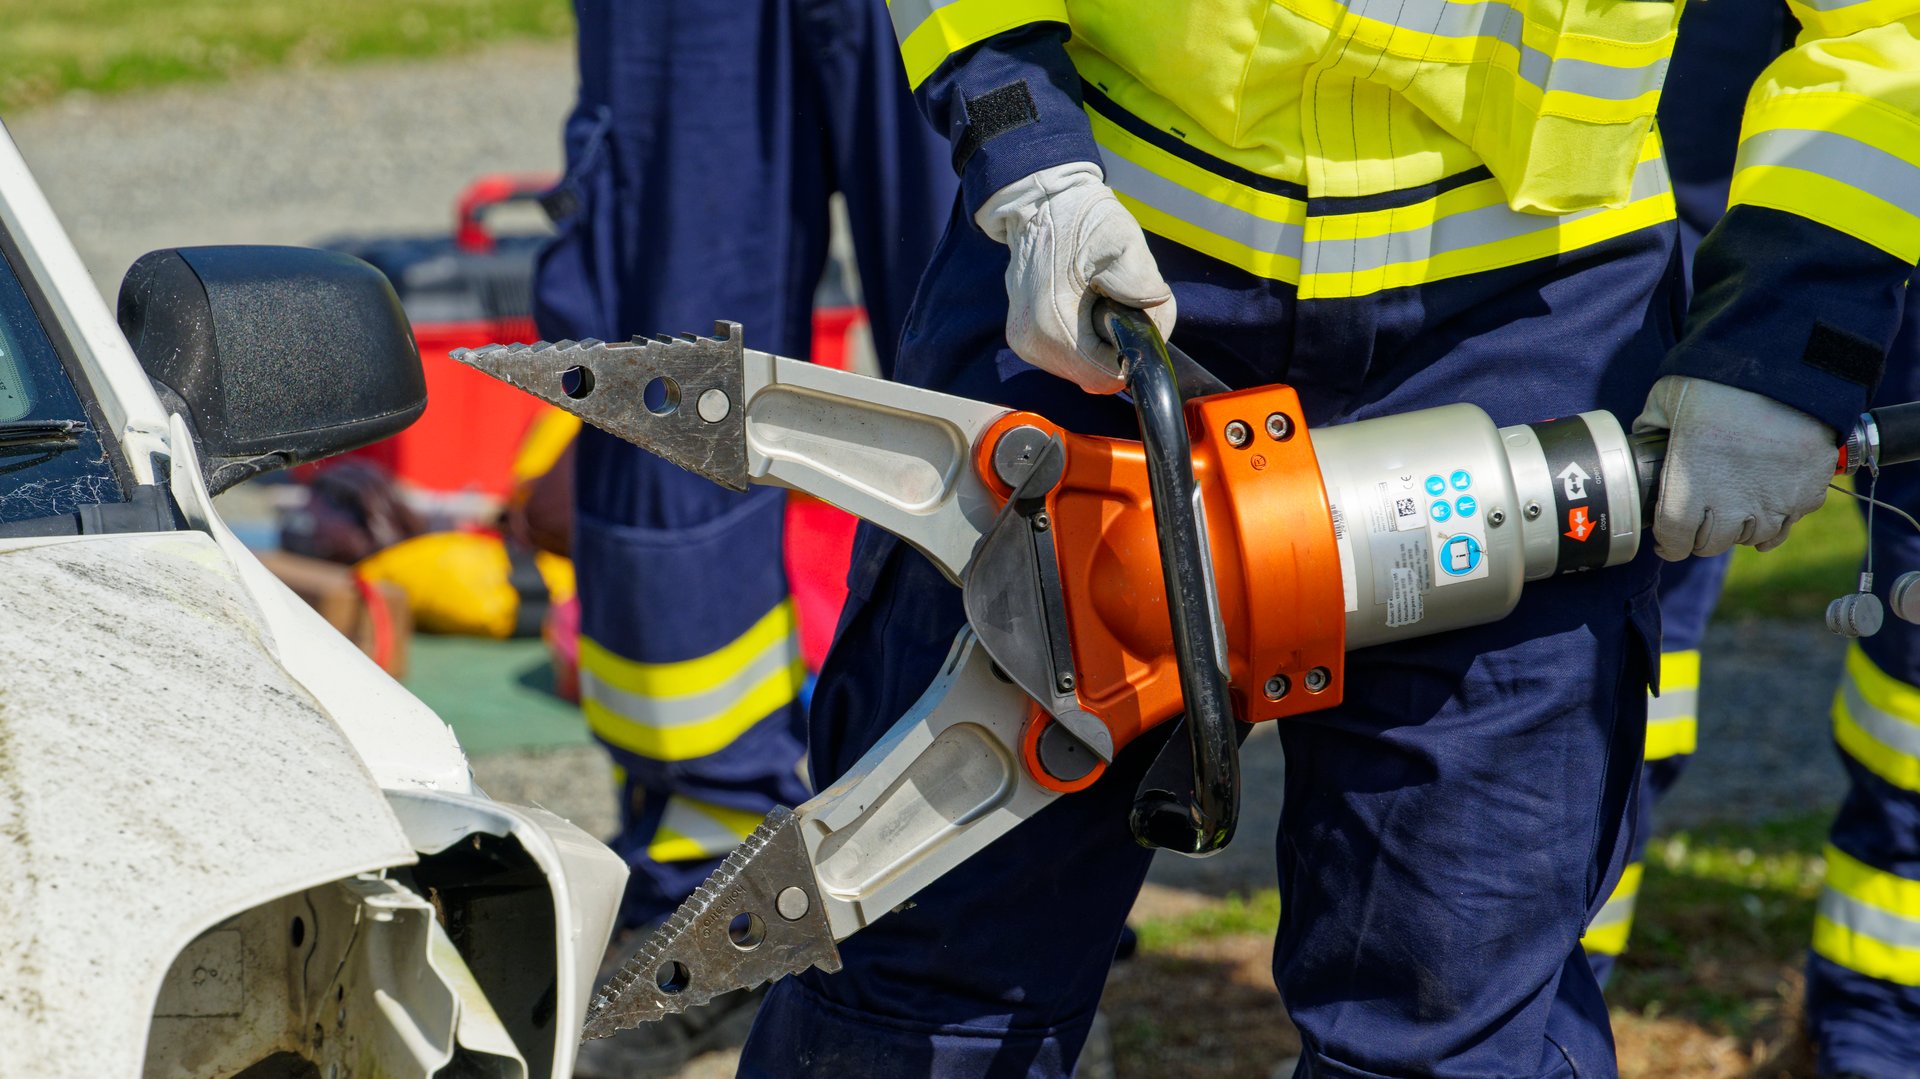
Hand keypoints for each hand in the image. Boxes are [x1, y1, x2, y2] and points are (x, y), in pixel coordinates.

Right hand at [975, 162, 1175, 392]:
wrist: (1041, 204)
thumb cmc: (1081, 220)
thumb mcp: (1123, 243)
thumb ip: (1144, 286)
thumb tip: (1154, 319)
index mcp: (1052, 325)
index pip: (1105, 376)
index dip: (1128, 354)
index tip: (1131, 319)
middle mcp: (1031, 342)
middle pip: (1093, 376)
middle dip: (1114, 348)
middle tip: (1115, 304)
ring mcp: (1024, 342)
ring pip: (1080, 369)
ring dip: (1099, 344)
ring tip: (1097, 301)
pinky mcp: (1024, 338)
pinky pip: (1066, 357)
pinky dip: (1083, 339)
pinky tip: (1082, 307)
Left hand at [1632, 375, 1836, 559]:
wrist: (1786, 369)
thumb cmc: (1718, 382)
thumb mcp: (1667, 399)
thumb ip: (1651, 426)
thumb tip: (1642, 439)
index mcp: (1689, 487)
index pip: (1674, 540)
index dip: (1669, 544)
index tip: (1667, 540)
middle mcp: (1731, 505)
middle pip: (1711, 544)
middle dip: (1701, 537)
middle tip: (1699, 522)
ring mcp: (1773, 501)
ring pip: (1751, 538)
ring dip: (1739, 530)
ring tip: (1733, 511)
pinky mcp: (1807, 492)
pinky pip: (1788, 524)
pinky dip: (1775, 522)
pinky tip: (1766, 509)